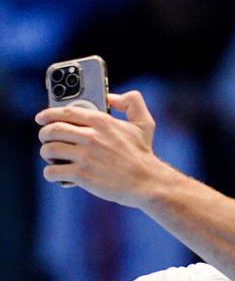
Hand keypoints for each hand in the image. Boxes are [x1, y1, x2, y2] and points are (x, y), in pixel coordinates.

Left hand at [35, 91, 168, 207]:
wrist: (147, 183)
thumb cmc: (143, 154)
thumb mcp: (144, 122)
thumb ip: (132, 101)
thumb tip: (112, 97)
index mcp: (101, 121)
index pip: (66, 112)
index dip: (49, 114)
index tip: (41, 118)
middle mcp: (90, 136)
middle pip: (53, 130)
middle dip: (45, 134)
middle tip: (46, 139)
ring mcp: (85, 156)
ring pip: (50, 149)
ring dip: (46, 153)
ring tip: (50, 157)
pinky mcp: (82, 175)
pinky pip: (53, 171)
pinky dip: (50, 173)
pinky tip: (55, 174)